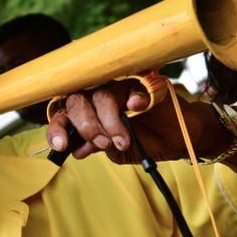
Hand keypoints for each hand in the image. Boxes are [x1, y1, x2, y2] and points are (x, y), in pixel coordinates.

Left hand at [45, 79, 205, 162]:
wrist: (179, 141)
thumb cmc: (146, 141)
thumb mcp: (117, 152)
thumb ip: (96, 147)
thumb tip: (77, 150)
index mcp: (89, 113)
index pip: (64, 115)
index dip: (57, 129)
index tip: (61, 146)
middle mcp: (100, 98)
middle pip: (79, 101)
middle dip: (87, 126)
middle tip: (103, 143)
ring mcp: (121, 89)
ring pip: (102, 95)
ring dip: (109, 120)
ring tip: (122, 140)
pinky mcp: (144, 85)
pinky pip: (133, 86)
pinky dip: (133, 98)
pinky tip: (136, 107)